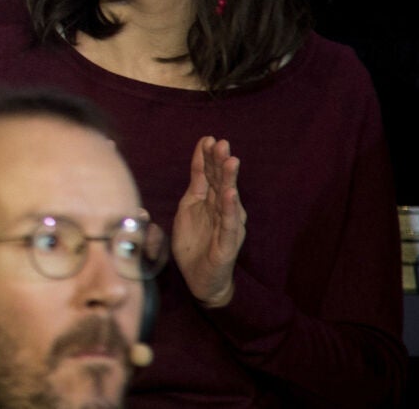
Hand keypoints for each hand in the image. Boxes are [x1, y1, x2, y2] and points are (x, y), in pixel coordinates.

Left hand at [171, 136, 245, 307]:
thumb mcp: (187, 211)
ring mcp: (226, 225)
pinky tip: (231, 194)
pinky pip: (229, 223)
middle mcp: (220, 209)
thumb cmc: (194, 245)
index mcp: (208, 201)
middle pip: (220, 182)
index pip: (208, 175)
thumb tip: (196, 167)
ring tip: (231, 160)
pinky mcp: (228, 242)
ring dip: (229, 179)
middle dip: (220, 161)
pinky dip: (230, 208)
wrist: (201, 279)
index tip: (206, 139)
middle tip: (221, 142)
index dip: (207, 158)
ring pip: (228, 198)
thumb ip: (193, 190)